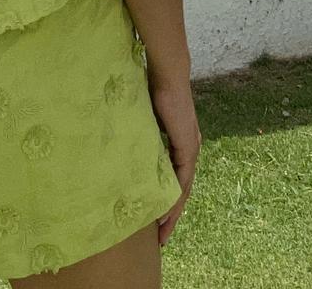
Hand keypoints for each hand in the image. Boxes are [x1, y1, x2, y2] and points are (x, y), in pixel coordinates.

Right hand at [149, 75, 200, 246]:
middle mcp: (188, 148)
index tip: (154, 220)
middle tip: (161, 238)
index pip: (173, 179)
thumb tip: (121, 147)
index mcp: (178, 142)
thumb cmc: (151, 89)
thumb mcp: (143, 121)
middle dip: (171, 215)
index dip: (165, 200)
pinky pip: (182, 179)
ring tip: (163, 233)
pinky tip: (166, 213)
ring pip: (183, 188)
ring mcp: (190, 148)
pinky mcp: (188, 146)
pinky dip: (174, 198)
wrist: (166, 73)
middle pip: (181, 190)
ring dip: (173, 212)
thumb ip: (139, 135)